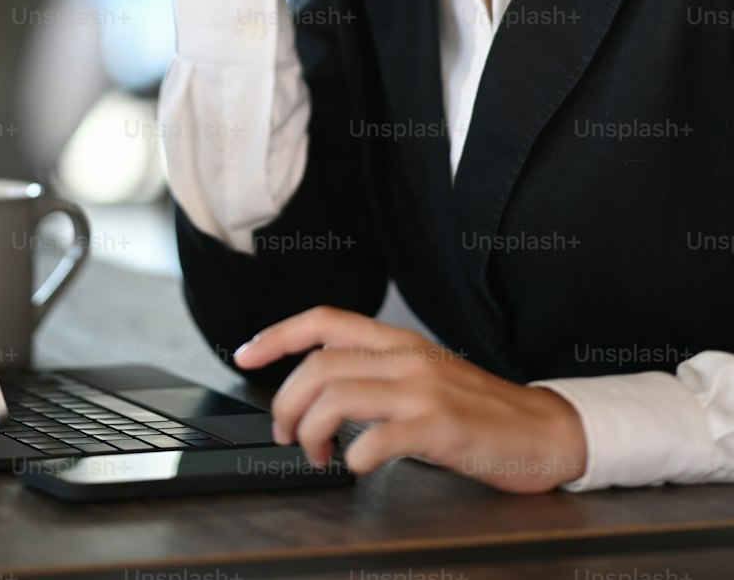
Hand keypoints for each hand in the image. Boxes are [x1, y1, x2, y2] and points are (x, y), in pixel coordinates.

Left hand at [233, 305, 587, 493]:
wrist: (543, 431)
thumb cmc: (477, 410)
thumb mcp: (422, 376)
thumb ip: (376, 372)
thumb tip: (317, 388)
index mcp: (398, 341)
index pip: (324, 321)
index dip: (276, 334)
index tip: (245, 355)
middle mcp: (406, 357)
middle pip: (318, 366)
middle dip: (286, 403)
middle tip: (286, 434)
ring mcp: (423, 390)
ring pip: (337, 397)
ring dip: (311, 431)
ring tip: (317, 455)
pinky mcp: (439, 427)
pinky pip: (376, 439)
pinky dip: (353, 457)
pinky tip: (355, 466)